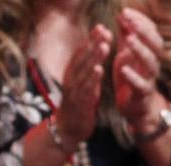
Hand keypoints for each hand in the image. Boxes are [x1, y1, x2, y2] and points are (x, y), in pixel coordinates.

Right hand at [55, 24, 111, 150]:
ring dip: (94, 59)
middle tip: (104, 31)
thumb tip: (98, 52)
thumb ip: (89, 70)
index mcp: (71, 76)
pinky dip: (92, 79)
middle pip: (81, 60)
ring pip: (83, 73)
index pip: (80, 54)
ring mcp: (73, 94)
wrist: (66, 133)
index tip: (100, 27)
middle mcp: (70, 82)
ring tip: (104, 46)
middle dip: (93, 45)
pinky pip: (85, 90)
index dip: (90, 40)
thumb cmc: (77, 108)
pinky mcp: (77, 105)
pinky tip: (99, 69)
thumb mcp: (83, 86)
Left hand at [113, 8, 163, 126]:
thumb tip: (122, 14)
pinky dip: (132, 76)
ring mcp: (150, 78)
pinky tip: (123, 69)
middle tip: (129, 20)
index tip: (124, 12)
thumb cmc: (130, 78)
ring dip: (140, 49)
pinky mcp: (143, 93)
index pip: (149, 31)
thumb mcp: (125, 54)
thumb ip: (126, 37)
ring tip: (129, 39)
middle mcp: (153, 62)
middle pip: (154, 42)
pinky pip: (141, 84)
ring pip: (150, 61)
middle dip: (142, 30)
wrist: (135, 108)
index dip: (138, 20)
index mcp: (149, 51)